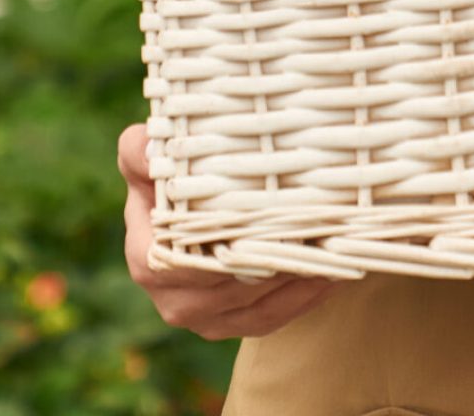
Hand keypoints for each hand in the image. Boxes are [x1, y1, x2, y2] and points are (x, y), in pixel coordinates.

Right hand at [118, 122, 346, 338]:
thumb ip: (140, 152)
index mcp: (148, 259)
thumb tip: (151, 149)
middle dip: (274, 259)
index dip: (229, 242)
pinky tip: (332, 272)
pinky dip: (303, 297)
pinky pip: (272, 319)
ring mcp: (205, 318)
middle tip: (319, 232)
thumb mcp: (145, 158)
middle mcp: (173, 298)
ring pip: (259, 305)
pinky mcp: (233, 325)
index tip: (269, 221)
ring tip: (334, 249)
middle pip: (233, 285)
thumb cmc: (167, 176)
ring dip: (297, 279)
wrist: (182, 209)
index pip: (189, 260)